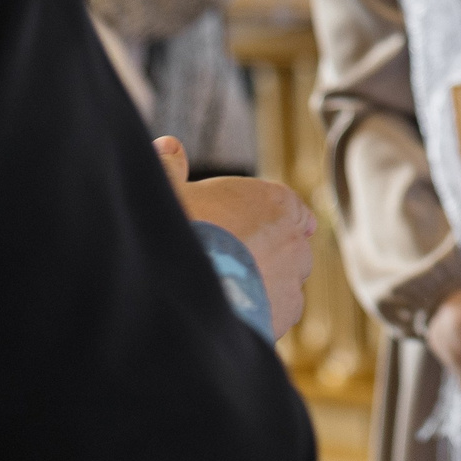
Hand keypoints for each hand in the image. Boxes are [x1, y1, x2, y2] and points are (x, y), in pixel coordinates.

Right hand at [176, 160, 315, 338]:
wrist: (185, 288)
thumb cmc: (178, 230)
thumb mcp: (167, 189)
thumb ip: (171, 167)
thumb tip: (168, 145)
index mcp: (274, 201)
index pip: (291, 207)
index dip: (275, 218)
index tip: (264, 228)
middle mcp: (292, 239)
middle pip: (290, 247)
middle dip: (270, 255)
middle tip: (234, 264)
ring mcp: (293, 279)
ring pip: (287, 283)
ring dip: (267, 287)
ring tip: (231, 294)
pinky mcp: (286, 315)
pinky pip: (279, 314)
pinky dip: (262, 314)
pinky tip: (234, 315)